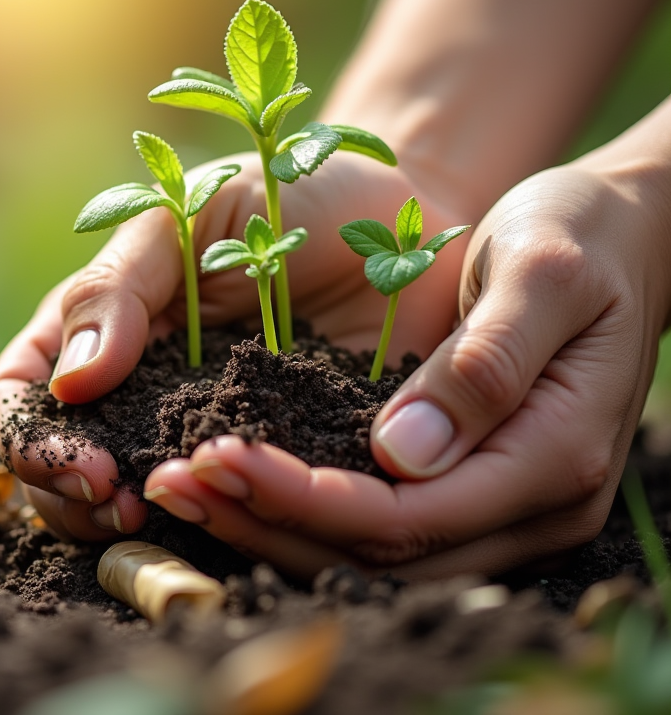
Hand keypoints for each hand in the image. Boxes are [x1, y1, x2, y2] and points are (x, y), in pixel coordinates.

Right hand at [0, 150, 471, 541]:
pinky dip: (210, 528)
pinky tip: (231, 519)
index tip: (81, 460)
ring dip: (124, 527)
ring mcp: (190, 433)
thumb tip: (68, 383)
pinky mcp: (261, 462)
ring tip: (161, 517)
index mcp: (94, 329)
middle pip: (55, 469)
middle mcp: (129, 390)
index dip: (28, 437)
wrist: (397, 218)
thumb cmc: (281, 195)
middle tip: (120, 501)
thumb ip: (118, 290)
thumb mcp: (185, 217)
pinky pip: (221, 511)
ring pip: (122, 505)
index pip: (20, 395)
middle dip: (69, 497)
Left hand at [146, 162, 670, 577]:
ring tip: (181, 488)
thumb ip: (484, 363)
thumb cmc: (582, 236)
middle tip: (171, 482)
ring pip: (371, 555)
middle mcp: (530, 506)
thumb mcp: (543, 272)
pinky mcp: (470, 488)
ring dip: (271, 527)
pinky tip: (234, 480)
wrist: (620, 237)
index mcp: (551, 456)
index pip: (408, 516)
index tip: (216, 456)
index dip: (305, 499)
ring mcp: (503, 507)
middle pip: (379, 555)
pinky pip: (377, 525)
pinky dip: (300, 509)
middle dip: (268, 522)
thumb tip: (402, 454)